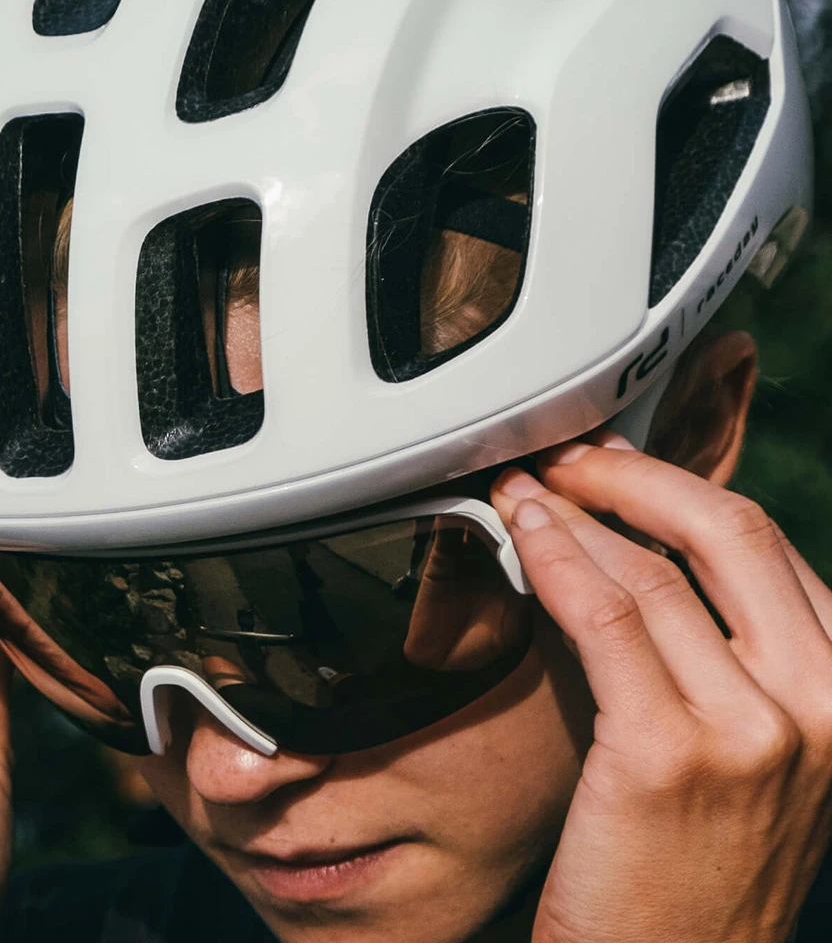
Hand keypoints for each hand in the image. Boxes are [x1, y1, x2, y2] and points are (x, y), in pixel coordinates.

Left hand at [491, 435, 831, 942]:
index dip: (676, 486)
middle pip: (724, 529)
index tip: (616, 462)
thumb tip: (644, 542)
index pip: (762, 545)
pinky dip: (553, 557)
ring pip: (649, 569)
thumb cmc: (698, 865)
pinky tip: (520, 531)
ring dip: (572, 510)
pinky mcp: (667, 758)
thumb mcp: (749, 747)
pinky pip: (602, 618)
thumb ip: (724, 649)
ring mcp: (751, 733)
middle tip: (565, 457)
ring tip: (522, 490)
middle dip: (631, 474)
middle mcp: (821, 705)